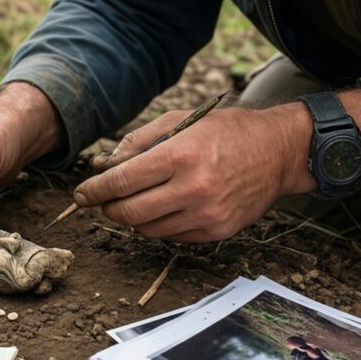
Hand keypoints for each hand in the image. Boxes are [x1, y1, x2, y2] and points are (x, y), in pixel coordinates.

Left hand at [74, 103, 314, 241]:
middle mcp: (194, 188)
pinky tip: (164, 208)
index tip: (82, 194)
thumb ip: (137, 143)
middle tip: (102, 201)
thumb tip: (103, 166)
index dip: (95, 191)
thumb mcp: (179, 122)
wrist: (278, 152)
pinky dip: (159, 225)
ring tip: (135, 201)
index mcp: (181, 155)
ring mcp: (207, 214)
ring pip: (147, 230)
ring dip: (132, 218)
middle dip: (108, 208)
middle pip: (129, 212)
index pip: (122, 182)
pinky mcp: (217, 232)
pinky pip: (172, 237)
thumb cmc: (225, 131)